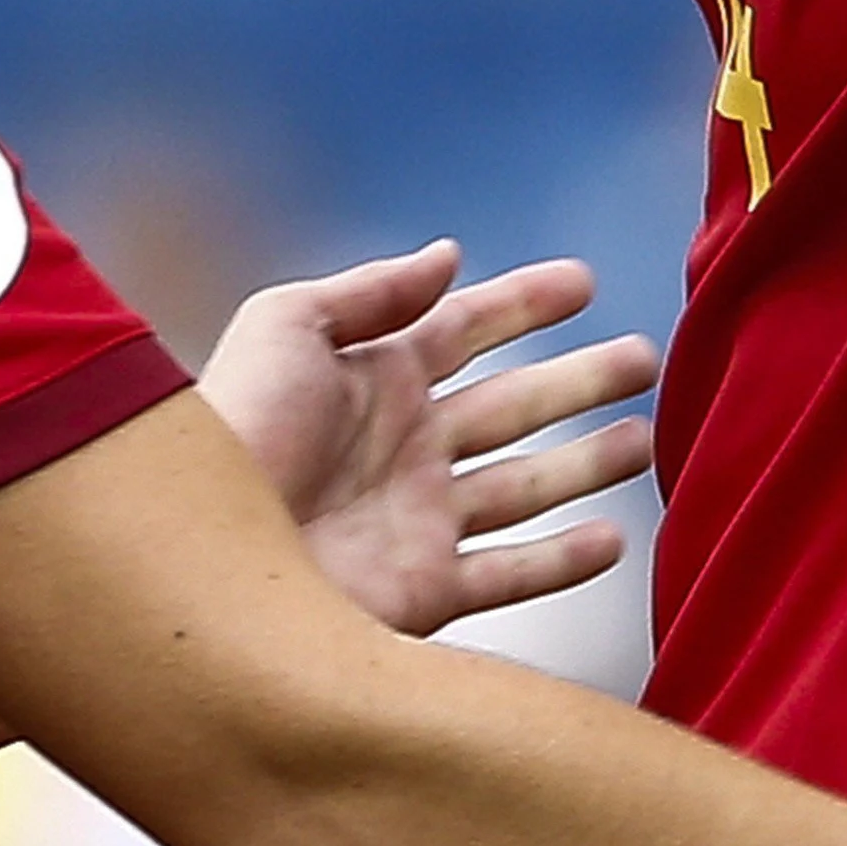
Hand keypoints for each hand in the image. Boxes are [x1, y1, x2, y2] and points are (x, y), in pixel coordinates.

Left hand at [197, 238, 655, 636]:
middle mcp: (405, 447)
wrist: (202, 560)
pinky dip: (564, 560)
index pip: (466, 327)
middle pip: (514, 404)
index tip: (584, 282)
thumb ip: (374, 290)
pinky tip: (613, 537)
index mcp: (374, 379)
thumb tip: (449, 254)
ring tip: (645, 439)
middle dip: (578, 379)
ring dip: (587, 462)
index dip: (524, 302)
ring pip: (526, 485)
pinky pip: (511, 573)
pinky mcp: (426, 590)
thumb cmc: (233, 431)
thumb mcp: (287, 326)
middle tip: (645, 356)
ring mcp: (419, 520)